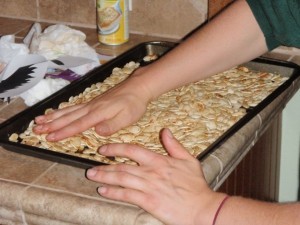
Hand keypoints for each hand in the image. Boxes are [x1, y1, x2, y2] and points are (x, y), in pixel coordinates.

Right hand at [33, 73, 151, 140]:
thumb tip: (98, 131)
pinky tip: (56, 112)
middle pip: (68, 117)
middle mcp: (91, 107)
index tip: (49, 137)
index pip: (78, 124)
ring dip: (53, 116)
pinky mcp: (93, 102)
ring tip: (38, 120)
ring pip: (68, 110)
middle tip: (35, 129)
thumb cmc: (134, 104)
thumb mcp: (127, 117)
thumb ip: (112, 125)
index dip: (63, 132)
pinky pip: (74, 106)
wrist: (137, 87)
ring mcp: (91, 103)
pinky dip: (62, 110)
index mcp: (99, 113)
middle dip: (51, 124)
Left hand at [86, 128, 224, 224]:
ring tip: (92, 176)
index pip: (133, 150)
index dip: (116, 148)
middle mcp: (151, 172)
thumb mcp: (188, 160)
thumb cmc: (196, 184)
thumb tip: (165, 130)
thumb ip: (174, 145)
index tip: (104, 149)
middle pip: (122, 166)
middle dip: (104, 166)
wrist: (202, 207)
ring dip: (105, 177)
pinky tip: (103, 191)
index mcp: (159, 161)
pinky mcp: (149, 202)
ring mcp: (149, 187)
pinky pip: (127, 195)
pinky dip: (113, 193)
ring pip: (121, 179)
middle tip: (91, 167)